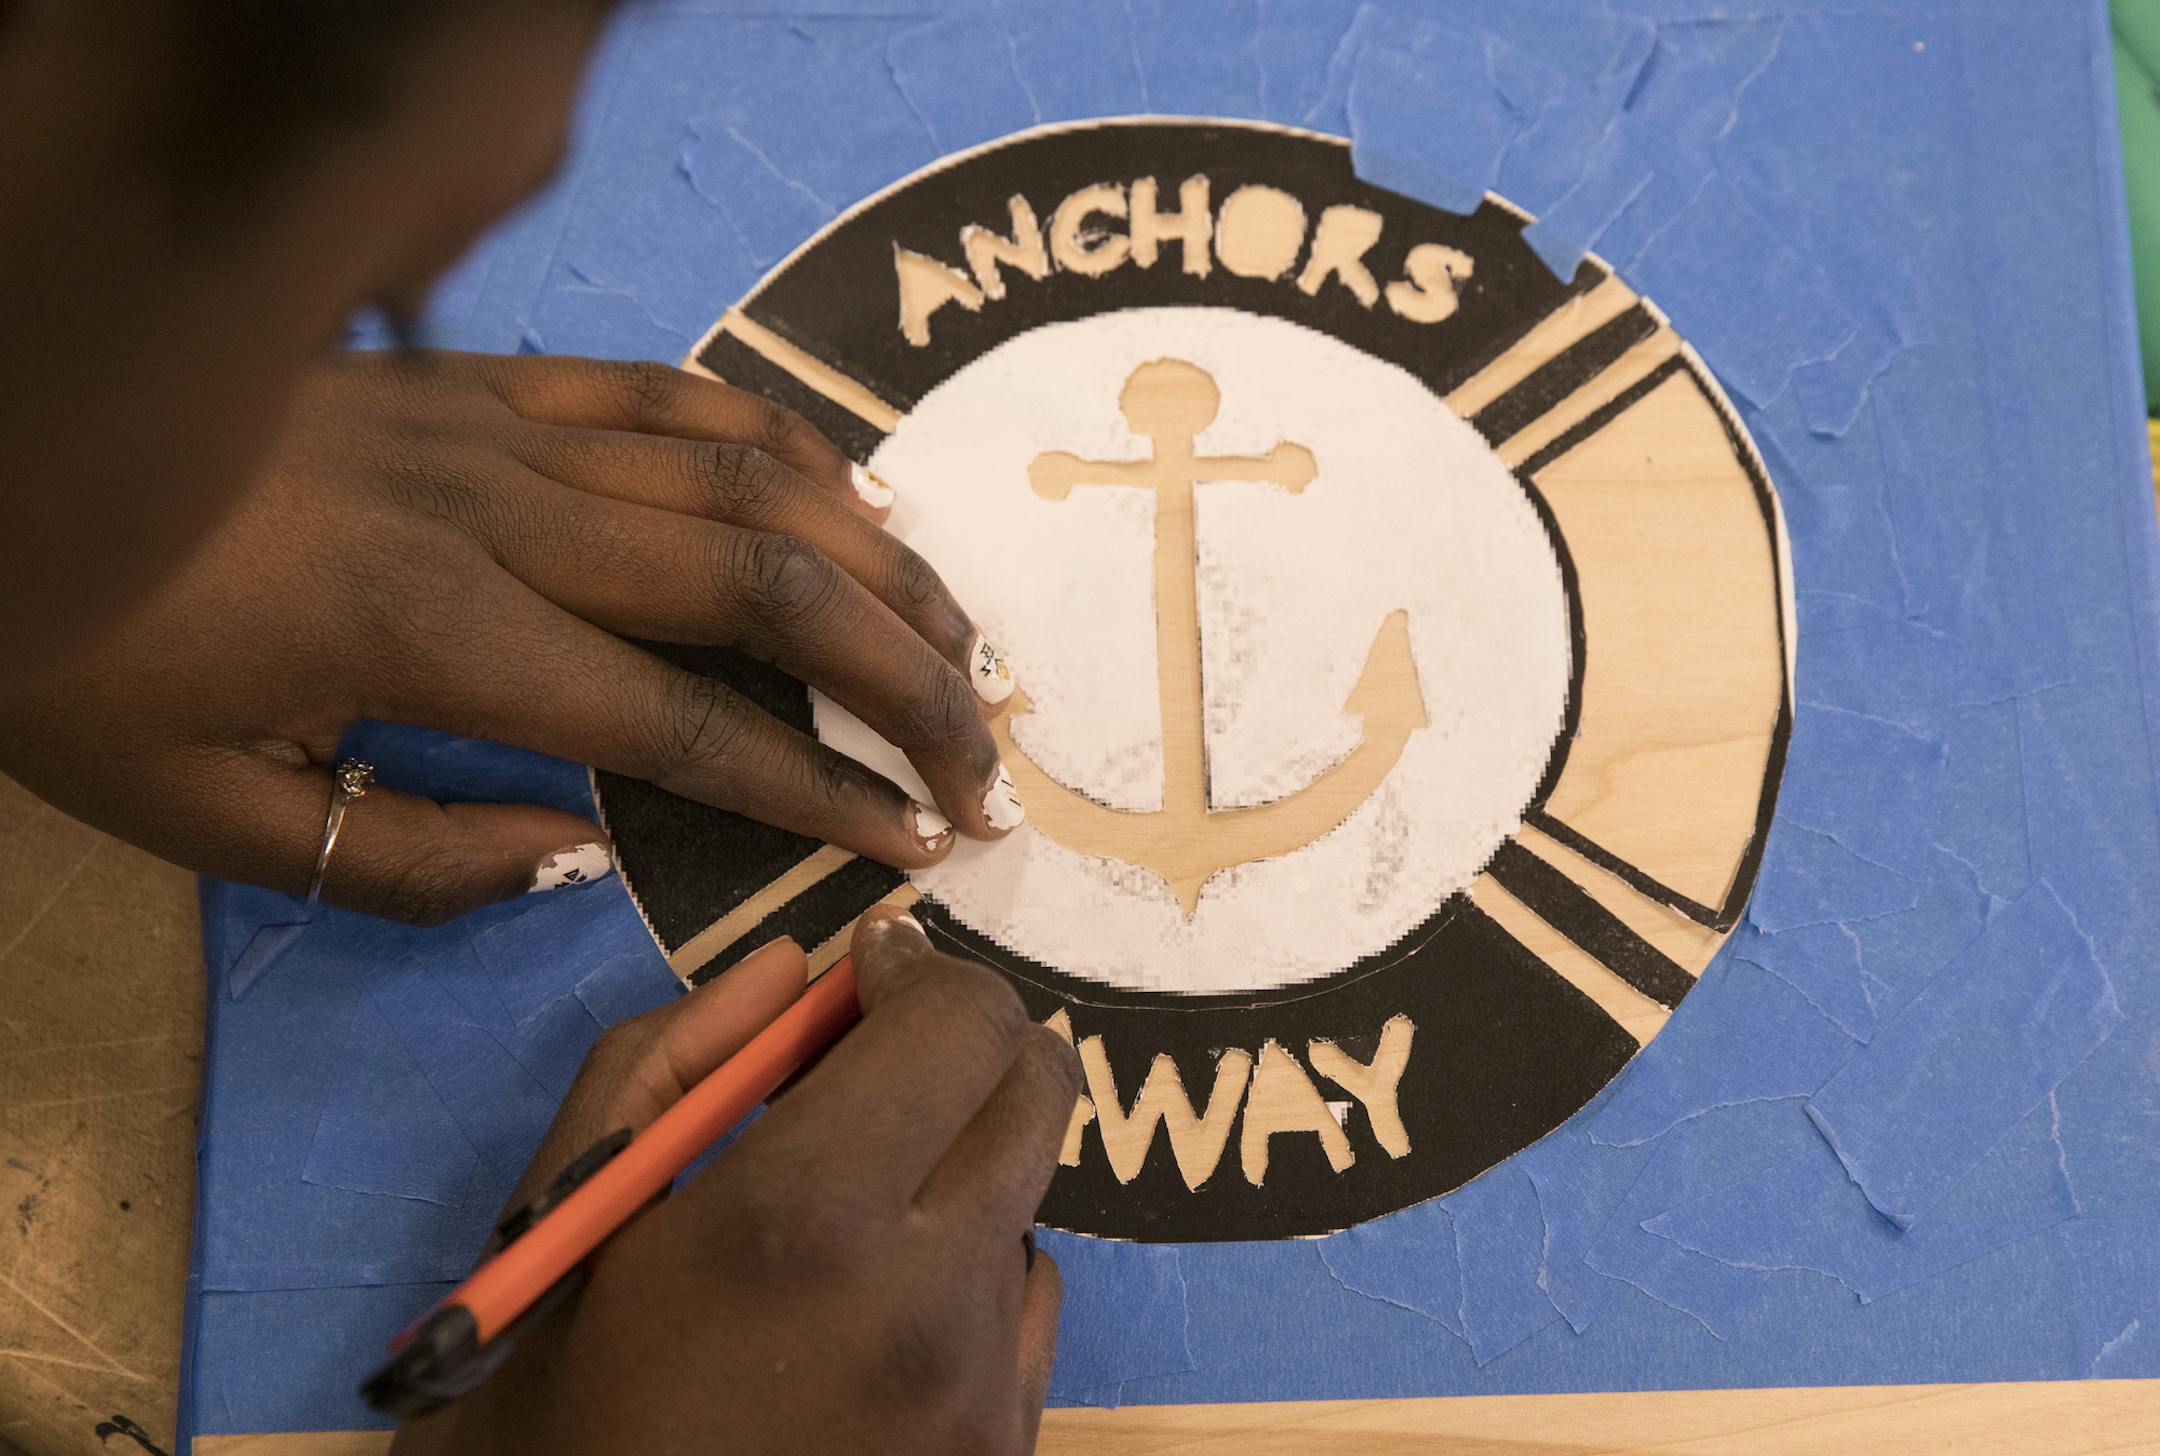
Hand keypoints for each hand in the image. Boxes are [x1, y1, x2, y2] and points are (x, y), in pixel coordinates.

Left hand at [0, 350, 1021, 923]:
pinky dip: (786, 440)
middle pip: (768, 583)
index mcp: (443, 637)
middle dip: (903, 677)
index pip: (690, 726)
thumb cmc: (90, 652)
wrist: (15, 443)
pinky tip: (851, 495)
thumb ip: (413, 859)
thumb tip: (585, 850)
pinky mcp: (490, 376)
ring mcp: (507, 426)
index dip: (825, 792)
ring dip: (878, 560)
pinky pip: (676, 390)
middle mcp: (509, 516)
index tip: (919, 842)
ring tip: (959, 636)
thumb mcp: (210, 810)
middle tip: (984, 755)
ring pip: (749, 474)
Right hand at [390, 911, 1077, 1455]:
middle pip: (1034, 1091)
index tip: (867, 969)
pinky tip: (870, 1320)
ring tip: (842, 1227)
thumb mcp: (565, 1223)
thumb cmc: (543, 1422)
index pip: (958, 1024)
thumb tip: (792, 967)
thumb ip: (674, 1063)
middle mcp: (928, 1305)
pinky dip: (968, 1274)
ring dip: (957, 1168)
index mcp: (802, 1227)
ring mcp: (984, 1394)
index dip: (918, 970)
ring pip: (1029, 1198)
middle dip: (963, 1043)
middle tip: (876, 1058)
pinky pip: (1026, 1305)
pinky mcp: (1006, 1454)